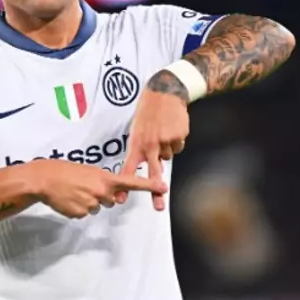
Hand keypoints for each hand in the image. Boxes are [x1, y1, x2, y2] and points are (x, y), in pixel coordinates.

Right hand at [27, 160, 167, 218]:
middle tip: (86, 186)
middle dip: (103, 195)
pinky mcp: (80, 214)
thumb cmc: (66, 171)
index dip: (149, 185)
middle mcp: (101, 192)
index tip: (163, 187)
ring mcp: (91, 204)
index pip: (132, 182)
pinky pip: (85, 213)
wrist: (44, 179)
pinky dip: (79, 207)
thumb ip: (104, 182)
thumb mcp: (89, 171)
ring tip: (75, 191)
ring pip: (98, 207)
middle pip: (112, 200)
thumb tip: (113, 194)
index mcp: (105, 178)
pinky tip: (69, 199)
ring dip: (89, 201)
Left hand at [117, 86, 189, 210]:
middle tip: (158, 206)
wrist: (165, 92)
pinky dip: (176, 141)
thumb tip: (150, 168)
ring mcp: (165, 141)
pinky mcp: (178, 136)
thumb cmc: (148, 112)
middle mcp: (151, 144)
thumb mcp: (138, 129)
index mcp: (137, 143)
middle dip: (155, 191)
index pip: (130, 167)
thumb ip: (141, 149)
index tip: (121, 198)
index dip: (126, 184)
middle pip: (154, 172)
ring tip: (163, 132)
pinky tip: (172, 128)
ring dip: (167, 149)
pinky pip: (178, 147)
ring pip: (169, 157)